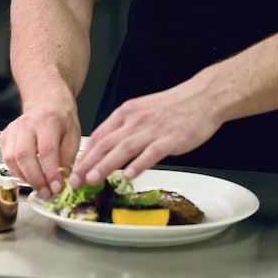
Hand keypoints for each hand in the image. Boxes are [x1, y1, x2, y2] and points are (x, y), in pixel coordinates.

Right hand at [0, 100, 80, 195]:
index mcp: (47, 120)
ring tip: (40, 187)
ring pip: (12, 160)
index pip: (47, 150)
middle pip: (24, 155)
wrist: (47, 103)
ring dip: (26, 178)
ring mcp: (13, 129)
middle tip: (47, 192)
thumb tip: (62, 181)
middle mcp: (27, 123)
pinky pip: (7, 160)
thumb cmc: (61, 120)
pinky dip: (18, 173)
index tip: (57, 187)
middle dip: (36, 179)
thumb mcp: (73, 136)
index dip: (51, 172)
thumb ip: (67, 158)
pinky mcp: (5, 137)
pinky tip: (30, 177)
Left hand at [69, 81, 221, 187]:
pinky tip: (128, 176)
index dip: (85, 154)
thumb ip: (126, 127)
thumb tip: (109, 147)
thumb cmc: (175, 106)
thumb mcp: (144, 110)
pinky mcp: (171, 138)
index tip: (74, 169)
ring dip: (105, 165)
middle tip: (74, 180)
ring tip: (91, 179)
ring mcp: (153, 129)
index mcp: (128, 112)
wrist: (204, 97)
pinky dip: (138, 164)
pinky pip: (151, 153)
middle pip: (106, 143)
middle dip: (87, 163)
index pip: (100, 135)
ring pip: (123, 148)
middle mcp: (136, 119)